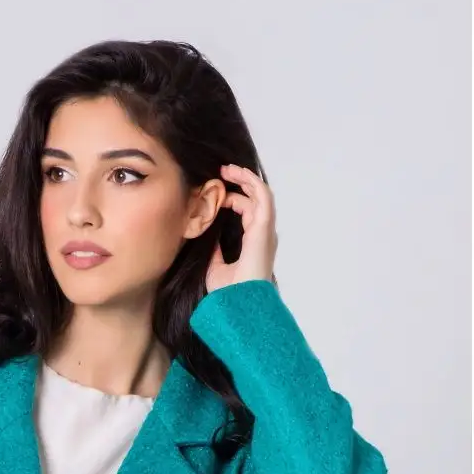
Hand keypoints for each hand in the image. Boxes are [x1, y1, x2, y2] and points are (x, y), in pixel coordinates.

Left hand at [205, 164, 277, 293]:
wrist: (238, 304)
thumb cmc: (229, 293)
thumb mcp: (215, 267)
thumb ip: (214, 250)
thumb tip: (208, 236)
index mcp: (254, 242)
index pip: (247, 213)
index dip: (233, 199)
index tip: (216, 193)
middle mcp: (263, 234)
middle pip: (255, 199)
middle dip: (240, 182)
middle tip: (221, 172)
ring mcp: (265, 230)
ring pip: (261, 193)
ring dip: (245, 178)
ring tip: (227, 169)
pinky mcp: (264, 228)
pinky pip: (263, 196)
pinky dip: (251, 182)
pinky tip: (236, 175)